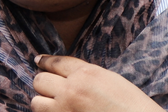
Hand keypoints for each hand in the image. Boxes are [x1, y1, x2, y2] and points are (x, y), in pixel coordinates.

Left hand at [31, 56, 160, 111]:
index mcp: (87, 73)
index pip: (57, 62)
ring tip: (55, 106)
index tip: (39, 61)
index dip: (46, 62)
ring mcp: (65, 109)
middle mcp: (72, 89)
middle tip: (51, 89)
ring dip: (44, 104)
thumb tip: (67, 74)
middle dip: (44, 84)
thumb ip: (86, 75)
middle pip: (40, 80)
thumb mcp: (110, 80)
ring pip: (36, 102)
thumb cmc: (131, 106)